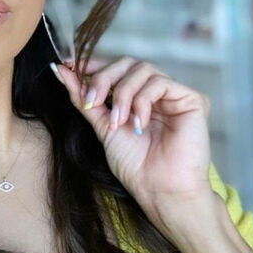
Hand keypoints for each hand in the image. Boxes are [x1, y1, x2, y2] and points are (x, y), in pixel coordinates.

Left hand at [51, 56, 214, 220]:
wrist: (158, 189)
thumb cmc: (134, 164)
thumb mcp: (101, 125)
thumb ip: (84, 98)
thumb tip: (61, 71)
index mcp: (136, 97)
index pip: (116, 68)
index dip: (94, 64)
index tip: (70, 65)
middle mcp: (156, 92)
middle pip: (127, 62)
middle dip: (104, 78)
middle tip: (92, 101)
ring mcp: (173, 94)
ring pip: (142, 69)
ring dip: (122, 94)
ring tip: (118, 122)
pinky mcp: (192, 99)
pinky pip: (160, 83)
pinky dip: (142, 101)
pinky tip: (139, 125)